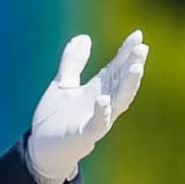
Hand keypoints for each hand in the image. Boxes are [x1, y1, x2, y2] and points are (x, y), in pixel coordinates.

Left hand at [26, 30, 147, 183]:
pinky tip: (103, 99)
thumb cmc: (55, 117)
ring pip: (118, 101)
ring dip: (128, 85)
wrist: (42, 148)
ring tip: (136, 67)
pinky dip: (101, 112)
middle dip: (132, 64)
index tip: (137, 34)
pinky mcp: (84, 135)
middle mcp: (103, 102)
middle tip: (142, 47)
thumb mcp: (63, 84)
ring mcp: (96, 119)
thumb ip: (73, 62)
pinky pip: (97, 124)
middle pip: (121, 81)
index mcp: (98, 88)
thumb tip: (84, 37)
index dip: (127, 51)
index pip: (117, 67)